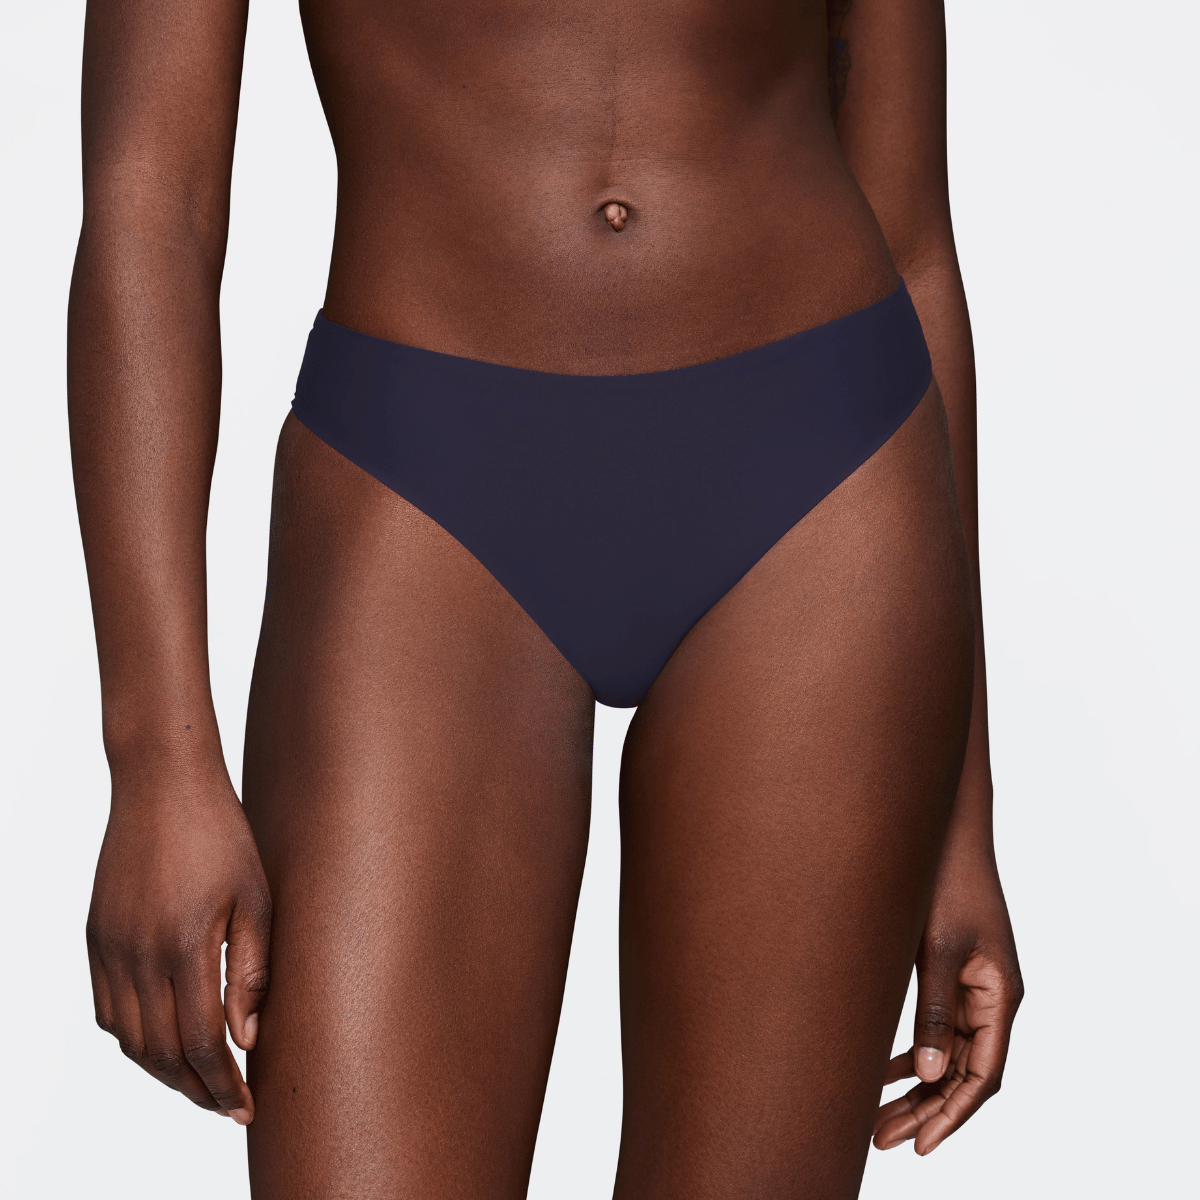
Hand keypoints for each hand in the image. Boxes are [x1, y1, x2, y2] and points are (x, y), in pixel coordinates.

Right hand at [86, 764, 270, 1123]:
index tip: (246, 1108)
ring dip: (163, 1071)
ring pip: (129, 1039)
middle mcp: (138, 956)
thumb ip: (252, 971)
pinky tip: (161, 1041)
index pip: (201, 1044)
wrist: (163, 785)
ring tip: (200, 1082)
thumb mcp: (256, 897)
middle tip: (227, 1105)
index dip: (223, 1085)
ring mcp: (110, 948)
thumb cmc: (222, 835)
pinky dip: (132, 1039)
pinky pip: (106, 1010)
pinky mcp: (96, 938)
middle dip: (196, 1089)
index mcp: (184, 947)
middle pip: (161, 1052)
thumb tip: (248, 1039)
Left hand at [874, 846, 1021, 1154]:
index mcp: (1000, 995)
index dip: (953, 1114)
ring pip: (947, 1054)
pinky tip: (881, 1070)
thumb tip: (927, 1072)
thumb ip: (934, 1009)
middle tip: (882, 1139)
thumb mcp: (939, 947)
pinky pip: (936, 1028)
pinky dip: (912, 1053)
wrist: (944, 830)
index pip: (983, 1075)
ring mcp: (972, 985)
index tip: (920, 1146)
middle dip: (926, 1111)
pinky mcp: (950, 971)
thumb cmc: (946, 880)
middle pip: (963, 1072)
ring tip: (876, 1119)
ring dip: (916, 1087)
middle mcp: (992, 997)